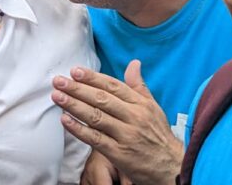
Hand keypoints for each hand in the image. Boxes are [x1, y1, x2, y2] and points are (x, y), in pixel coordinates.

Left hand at [51, 60, 181, 184]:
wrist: (174, 168)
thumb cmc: (159, 135)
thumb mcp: (153, 108)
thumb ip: (139, 85)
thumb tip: (134, 63)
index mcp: (140, 104)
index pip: (112, 86)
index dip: (92, 77)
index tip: (74, 71)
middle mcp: (134, 117)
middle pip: (101, 99)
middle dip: (77, 88)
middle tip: (58, 81)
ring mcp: (126, 136)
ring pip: (96, 117)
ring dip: (74, 105)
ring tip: (57, 96)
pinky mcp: (120, 154)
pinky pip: (96, 139)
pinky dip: (79, 129)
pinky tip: (65, 120)